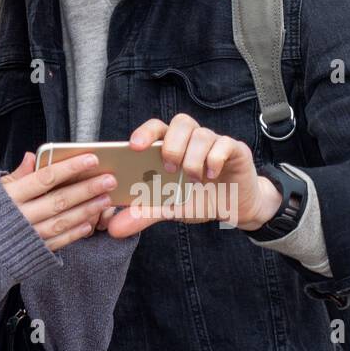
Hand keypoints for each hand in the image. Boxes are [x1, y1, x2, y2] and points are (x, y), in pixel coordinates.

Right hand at [1, 152, 116, 251]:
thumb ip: (16, 175)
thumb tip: (32, 156)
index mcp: (10, 196)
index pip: (45, 177)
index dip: (70, 167)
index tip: (91, 159)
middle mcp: (20, 216)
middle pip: (59, 199)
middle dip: (87, 188)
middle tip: (109, 179)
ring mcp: (28, 236)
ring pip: (63, 220)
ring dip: (87, 209)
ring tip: (106, 199)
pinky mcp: (32, 253)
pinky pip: (58, 242)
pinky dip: (75, 233)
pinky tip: (90, 223)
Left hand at [105, 114, 282, 238]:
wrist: (234, 208)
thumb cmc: (198, 200)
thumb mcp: (169, 208)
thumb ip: (143, 213)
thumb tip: (113, 228)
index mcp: (172, 145)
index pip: (156, 127)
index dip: (144, 132)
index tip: (134, 147)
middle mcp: (192, 138)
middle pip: (181, 122)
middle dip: (172, 145)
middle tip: (169, 169)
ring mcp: (215, 141)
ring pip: (201, 134)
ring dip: (193, 158)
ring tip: (192, 180)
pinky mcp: (235, 149)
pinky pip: (225, 143)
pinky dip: (215, 159)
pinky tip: (212, 176)